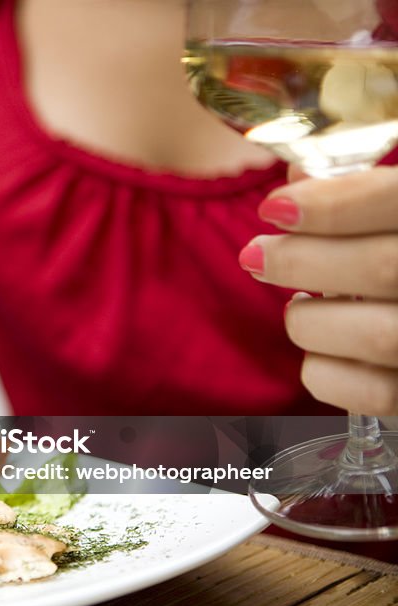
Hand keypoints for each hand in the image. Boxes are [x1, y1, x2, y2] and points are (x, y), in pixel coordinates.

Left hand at [243, 165, 397, 413]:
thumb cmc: (390, 248)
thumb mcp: (390, 214)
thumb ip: (360, 191)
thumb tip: (297, 176)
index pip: (397, 200)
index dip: (335, 204)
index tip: (274, 208)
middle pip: (385, 267)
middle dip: (303, 260)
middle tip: (257, 254)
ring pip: (379, 335)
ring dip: (311, 319)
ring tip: (299, 306)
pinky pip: (373, 394)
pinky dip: (325, 371)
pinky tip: (321, 351)